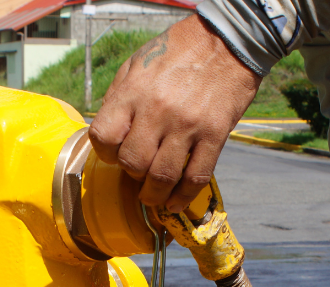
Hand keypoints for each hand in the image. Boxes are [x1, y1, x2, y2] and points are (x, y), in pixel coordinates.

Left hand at [88, 16, 260, 211]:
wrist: (226, 41)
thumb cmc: (176, 51)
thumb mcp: (136, 64)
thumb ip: (118, 99)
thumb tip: (108, 134)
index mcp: (133, 92)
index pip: (104, 138)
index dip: (105, 152)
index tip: (114, 153)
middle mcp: (158, 111)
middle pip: (133, 163)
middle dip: (132, 174)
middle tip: (138, 171)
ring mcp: (188, 126)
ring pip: (162, 177)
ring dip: (153, 194)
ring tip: (152, 196)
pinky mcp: (215, 135)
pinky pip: (196, 177)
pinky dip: (183, 197)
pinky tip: (175, 202)